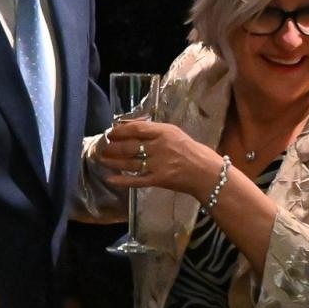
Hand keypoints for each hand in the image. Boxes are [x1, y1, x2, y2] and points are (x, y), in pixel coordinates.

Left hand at [94, 120, 219, 200]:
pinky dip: (122, 179)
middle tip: (102, 147)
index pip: (137, 129)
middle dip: (112, 147)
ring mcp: (158, 165)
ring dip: (113, 161)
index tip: (110, 132)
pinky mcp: (158, 180)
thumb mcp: (174, 134)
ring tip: (102, 159)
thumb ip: (154, 131)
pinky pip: (136, 180)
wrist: (206, 173)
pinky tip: (110, 178)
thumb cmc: (191, 151)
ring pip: (129, 162)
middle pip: (130, 146)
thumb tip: (131, 127)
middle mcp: (160, 147)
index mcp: (165, 132)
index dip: (120, 131)